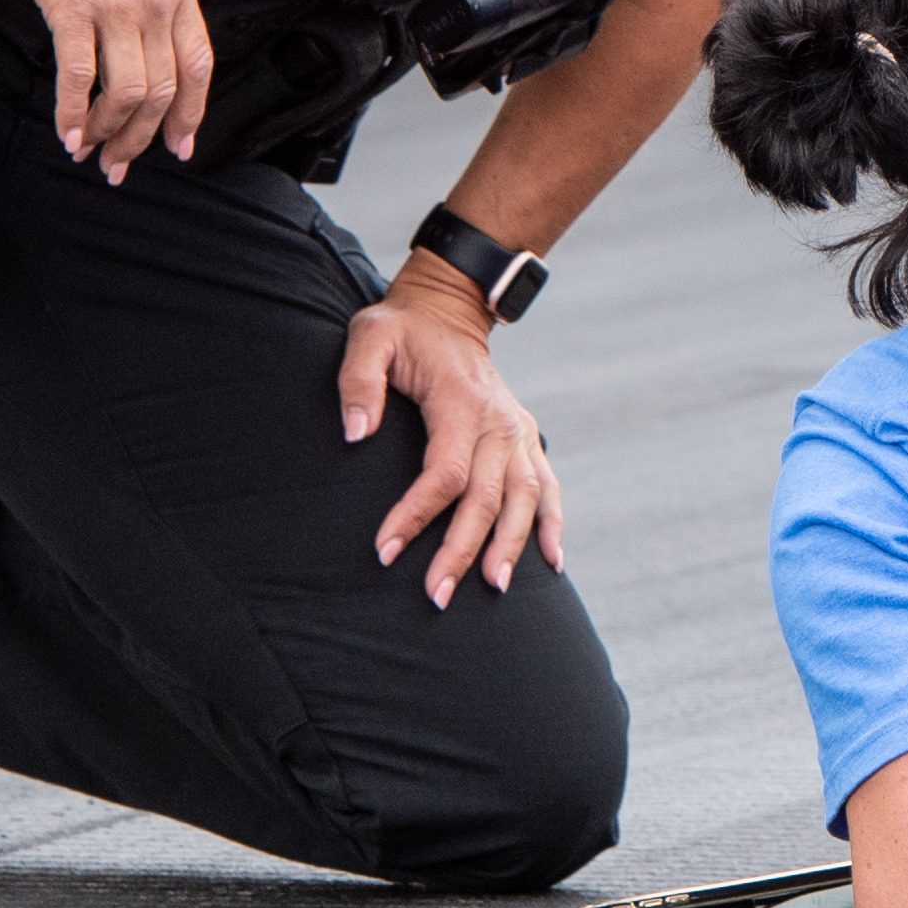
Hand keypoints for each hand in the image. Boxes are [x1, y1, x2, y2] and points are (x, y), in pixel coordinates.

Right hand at [0, 0, 250, 178]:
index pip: (199, 61)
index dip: (192, 109)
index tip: (181, 142)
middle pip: (163, 87)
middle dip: (146, 136)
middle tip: (124, 162)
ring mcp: (115, 3)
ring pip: (127, 90)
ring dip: (109, 131)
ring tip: (92, 151)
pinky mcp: (70, 6)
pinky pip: (77, 74)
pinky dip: (72, 112)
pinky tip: (67, 133)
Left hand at [340, 261, 565, 604]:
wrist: (448, 310)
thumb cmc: (401, 329)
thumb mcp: (370, 337)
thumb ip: (359, 381)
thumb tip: (354, 434)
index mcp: (461, 402)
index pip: (445, 472)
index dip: (416, 515)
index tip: (384, 551)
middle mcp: (499, 421)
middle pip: (487, 497)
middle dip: (463, 550)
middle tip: (436, 596)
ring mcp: (518, 432)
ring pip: (525, 499)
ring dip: (512, 546)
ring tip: (494, 589)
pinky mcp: (526, 439)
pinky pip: (548, 488)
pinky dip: (553, 525)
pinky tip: (552, 563)